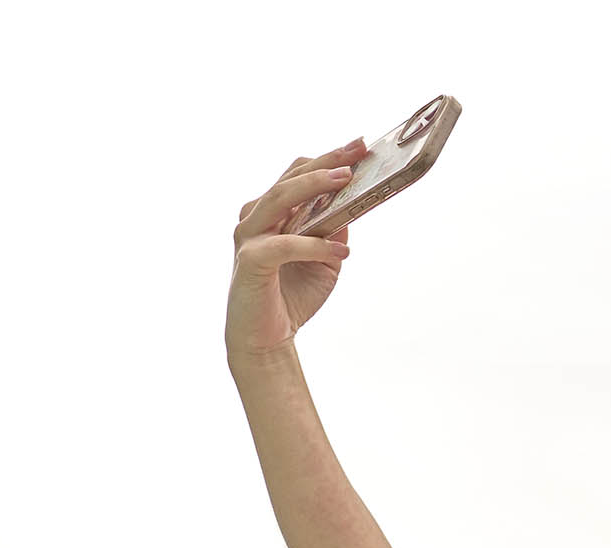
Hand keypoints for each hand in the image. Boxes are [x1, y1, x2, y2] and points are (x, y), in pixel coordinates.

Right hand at [226, 140, 367, 362]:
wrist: (266, 337)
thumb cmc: (292, 296)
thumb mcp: (325, 261)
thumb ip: (334, 232)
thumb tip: (353, 205)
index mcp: (272, 213)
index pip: (296, 174)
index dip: (327, 158)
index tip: (360, 145)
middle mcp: (256, 218)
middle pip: (290, 179)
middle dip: (326, 162)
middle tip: (358, 149)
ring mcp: (250, 237)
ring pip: (281, 200)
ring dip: (314, 187)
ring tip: (346, 180)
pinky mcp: (250, 261)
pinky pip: (284, 245)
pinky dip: (314, 244)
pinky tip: (341, 249)